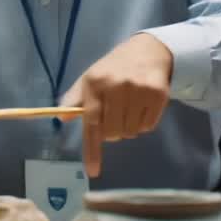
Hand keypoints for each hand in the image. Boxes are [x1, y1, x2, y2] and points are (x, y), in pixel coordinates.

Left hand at [59, 33, 172, 177]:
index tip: (93, 171)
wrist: (148, 49)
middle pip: (113, 133)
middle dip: (113, 132)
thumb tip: (61, 117)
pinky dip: (144, 122)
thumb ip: (76, 98)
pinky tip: (143, 105)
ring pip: (131, 132)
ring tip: (130, 107)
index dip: (92, 150)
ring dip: (129, 127)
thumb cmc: (114, 67)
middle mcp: (117, 86)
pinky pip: (148, 126)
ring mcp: (139, 89)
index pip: (92, 123)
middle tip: (116, 115)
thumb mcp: (91, 77)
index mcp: (95, 82)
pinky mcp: (158, 93)